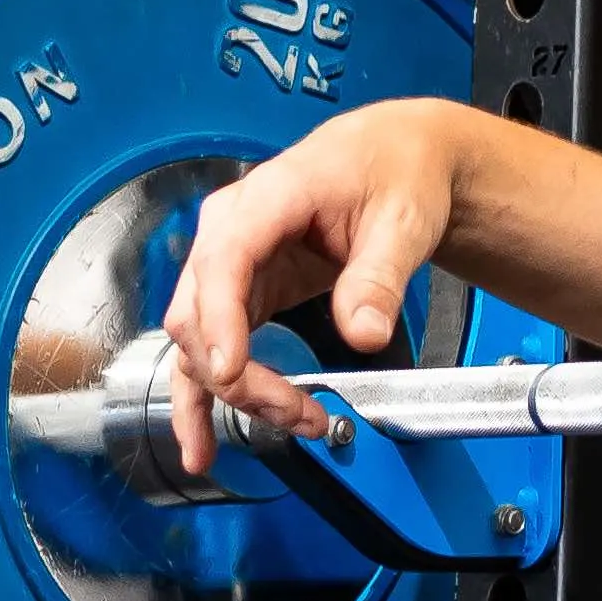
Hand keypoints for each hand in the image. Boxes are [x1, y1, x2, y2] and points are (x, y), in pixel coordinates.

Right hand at [148, 102, 483, 471]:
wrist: (397, 158)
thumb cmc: (395, 174)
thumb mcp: (403, 220)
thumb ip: (378, 277)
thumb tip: (362, 332)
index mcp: (266, 198)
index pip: (223, 262)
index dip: (220, 320)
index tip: (232, 372)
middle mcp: (230, 231)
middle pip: (201, 314)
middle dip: (240, 377)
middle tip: (302, 416)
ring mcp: (229, 264)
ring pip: (199, 341)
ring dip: (229, 396)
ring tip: (287, 431)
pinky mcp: (242, 292)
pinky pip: (212, 347)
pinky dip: (206, 396)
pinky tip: (203, 442)